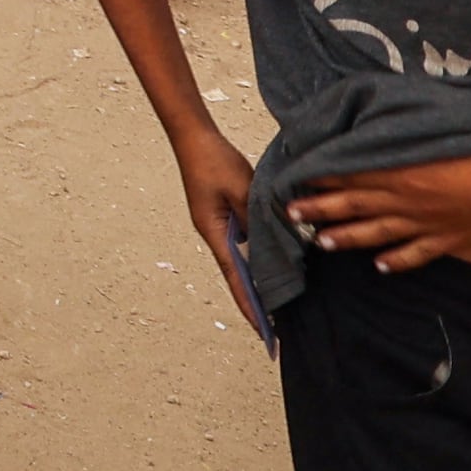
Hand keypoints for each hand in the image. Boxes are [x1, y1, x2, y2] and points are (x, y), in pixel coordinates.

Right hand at [170, 121, 261, 323]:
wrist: (194, 137)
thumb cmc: (214, 161)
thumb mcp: (242, 190)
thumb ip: (258, 218)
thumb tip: (273, 245)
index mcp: (214, 232)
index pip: (237, 278)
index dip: (251, 306)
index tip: (264, 333)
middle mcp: (215, 234)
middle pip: (238, 276)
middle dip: (255, 302)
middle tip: (274, 331)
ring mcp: (217, 225)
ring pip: (241, 261)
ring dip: (256, 283)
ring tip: (276, 306)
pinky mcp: (223, 215)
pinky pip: (243, 245)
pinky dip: (256, 261)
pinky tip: (269, 267)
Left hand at [288, 143, 470, 273]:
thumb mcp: (431, 130)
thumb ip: (401, 132)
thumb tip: (377, 124)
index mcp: (398, 170)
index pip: (348, 174)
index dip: (320, 177)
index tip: (294, 177)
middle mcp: (404, 201)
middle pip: (352, 206)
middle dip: (318, 210)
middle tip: (290, 214)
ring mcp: (424, 224)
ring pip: (376, 234)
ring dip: (346, 238)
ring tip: (321, 242)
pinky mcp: (446, 241)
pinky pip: (415, 255)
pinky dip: (396, 262)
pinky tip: (380, 267)